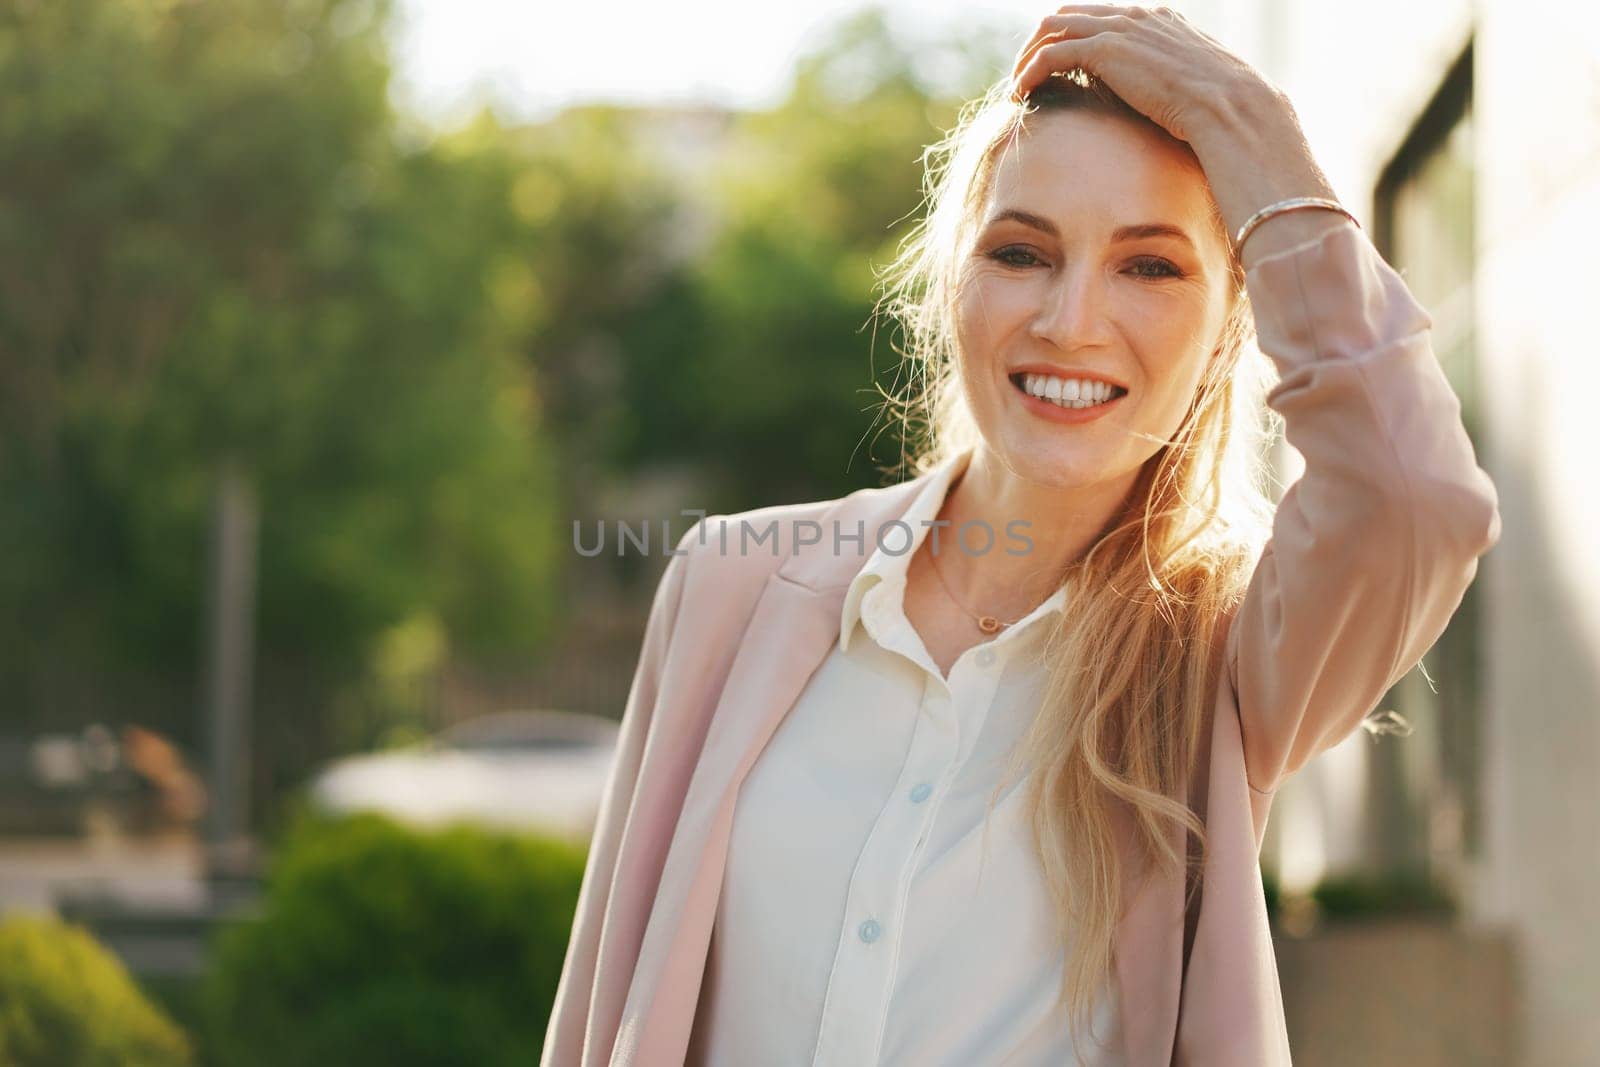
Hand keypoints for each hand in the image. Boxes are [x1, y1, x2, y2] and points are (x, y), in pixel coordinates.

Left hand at [1009, 4, 1277, 147]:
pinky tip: (1021, 95)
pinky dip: (1028, 72)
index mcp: (1156, 19)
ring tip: (1019, 86)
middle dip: (1042, 41)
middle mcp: (1135, 16)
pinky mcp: (1105, 50)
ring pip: (1051, 28)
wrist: (1230, 107)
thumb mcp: (1197, 87)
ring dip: (1028, 55)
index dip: (1072, 38)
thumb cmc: (1222, 110)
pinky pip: (1049, 55)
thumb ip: (1175, 84)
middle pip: (1068, 13)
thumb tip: (1171, 111)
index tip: (1057, 69)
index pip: (1099, 15)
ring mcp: (1120, 29)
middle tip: (1028, 75)